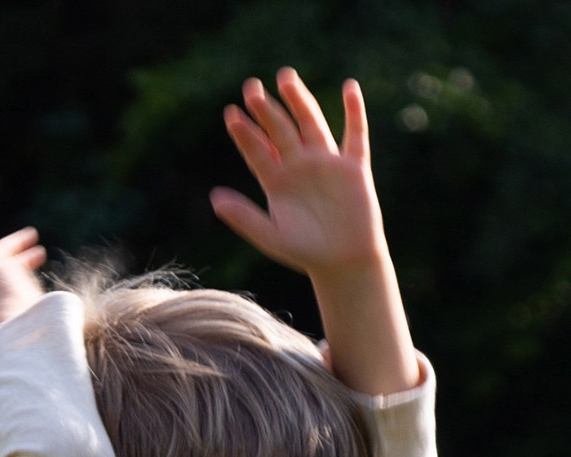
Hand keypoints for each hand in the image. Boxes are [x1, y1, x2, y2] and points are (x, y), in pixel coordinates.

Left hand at [211, 70, 387, 281]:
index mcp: (277, 181)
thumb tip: (214, 199)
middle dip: (267, 111)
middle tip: (251, 89)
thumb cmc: (306, 252)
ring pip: (311, 124)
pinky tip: (349, 88)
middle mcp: (299, 166)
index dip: (245, 134)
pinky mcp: (354, 168)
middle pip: (281, 130)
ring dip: (299, 102)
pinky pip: (355, 135)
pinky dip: (354, 113)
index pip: (257, 152)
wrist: (343, 264)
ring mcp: (326, 163)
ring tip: (285, 78)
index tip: (231, 115)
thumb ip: (245, 218)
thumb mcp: (271, 237)